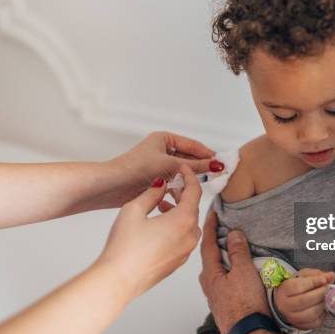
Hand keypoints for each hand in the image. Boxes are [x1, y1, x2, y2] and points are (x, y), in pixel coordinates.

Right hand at [96, 165, 201, 298]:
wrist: (119, 280)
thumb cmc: (125, 248)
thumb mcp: (134, 210)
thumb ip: (151, 193)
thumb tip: (161, 186)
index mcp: (183, 220)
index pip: (194, 191)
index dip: (189, 176)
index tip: (182, 170)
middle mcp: (190, 237)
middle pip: (193, 208)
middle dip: (183, 194)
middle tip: (170, 185)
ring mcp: (185, 252)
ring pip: (189, 224)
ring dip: (179, 211)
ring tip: (160, 205)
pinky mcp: (177, 262)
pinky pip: (183, 238)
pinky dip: (176, 226)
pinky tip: (159, 224)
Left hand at [97, 131, 218, 208]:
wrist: (113, 186)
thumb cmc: (137, 169)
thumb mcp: (171, 165)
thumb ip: (196, 166)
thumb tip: (217, 164)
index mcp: (164, 138)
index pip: (192, 145)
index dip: (207, 154)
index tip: (222, 163)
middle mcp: (161, 150)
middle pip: (188, 159)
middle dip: (199, 168)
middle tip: (216, 176)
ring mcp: (158, 165)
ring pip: (181, 173)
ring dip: (188, 180)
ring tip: (199, 187)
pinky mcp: (154, 180)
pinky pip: (173, 182)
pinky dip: (178, 188)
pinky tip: (184, 195)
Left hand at [198, 212, 269, 333]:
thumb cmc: (244, 306)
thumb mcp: (244, 272)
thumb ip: (238, 251)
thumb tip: (233, 233)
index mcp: (210, 273)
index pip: (207, 243)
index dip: (210, 226)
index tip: (212, 213)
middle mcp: (209, 283)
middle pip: (210, 255)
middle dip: (217, 240)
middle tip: (224, 226)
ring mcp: (216, 294)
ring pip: (218, 268)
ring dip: (224, 255)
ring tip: (234, 245)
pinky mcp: (225, 302)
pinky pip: (225, 279)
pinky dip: (229, 268)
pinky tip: (239, 269)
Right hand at [274, 268, 334, 329]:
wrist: (290, 301)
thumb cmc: (298, 286)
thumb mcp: (305, 276)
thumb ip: (318, 275)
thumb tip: (332, 276)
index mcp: (284, 290)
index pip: (298, 287)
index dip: (313, 283)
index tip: (324, 280)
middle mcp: (285, 305)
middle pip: (304, 300)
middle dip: (320, 293)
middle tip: (327, 288)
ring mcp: (292, 317)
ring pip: (311, 313)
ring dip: (322, 304)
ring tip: (326, 298)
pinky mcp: (301, 326)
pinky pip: (315, 322)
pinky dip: (323, 314)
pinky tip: (323, 307)